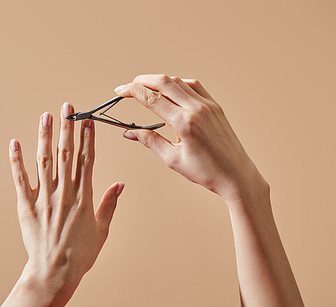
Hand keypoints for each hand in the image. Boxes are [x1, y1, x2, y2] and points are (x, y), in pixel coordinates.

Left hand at [0, 104, 123, 306]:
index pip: (87, 159)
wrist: (54, 273)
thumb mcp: (102, 230)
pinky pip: (20, 179)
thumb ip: (109, 204)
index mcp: (84, 197)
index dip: (87, 137)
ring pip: (44, 161)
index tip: (87, 120)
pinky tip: (15, 143)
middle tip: (68, 107)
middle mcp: (64, 192)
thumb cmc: (81, 255)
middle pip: (66, 153)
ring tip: (46, 115)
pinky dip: (17, 161)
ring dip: (45, 136)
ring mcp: (44, 197)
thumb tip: (120, 184)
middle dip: (67, 128)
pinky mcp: (26, 206)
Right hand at [115, 74, 265, 201]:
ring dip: (159, 81)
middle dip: (142, 81)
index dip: (132, 91)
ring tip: (146, 88)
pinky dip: (177, 84)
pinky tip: (170, 91)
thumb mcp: (173, 159)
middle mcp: (197, 109)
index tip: (120, 91)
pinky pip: (194, 86)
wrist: (237, 175)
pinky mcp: (215, 106)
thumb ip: (150, 141)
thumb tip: (130, 133)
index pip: (152, 99)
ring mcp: (208, 105)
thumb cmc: (207, 171)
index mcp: (185, 123)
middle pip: (164, 82)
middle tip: (128, 87)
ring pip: (178, 81)